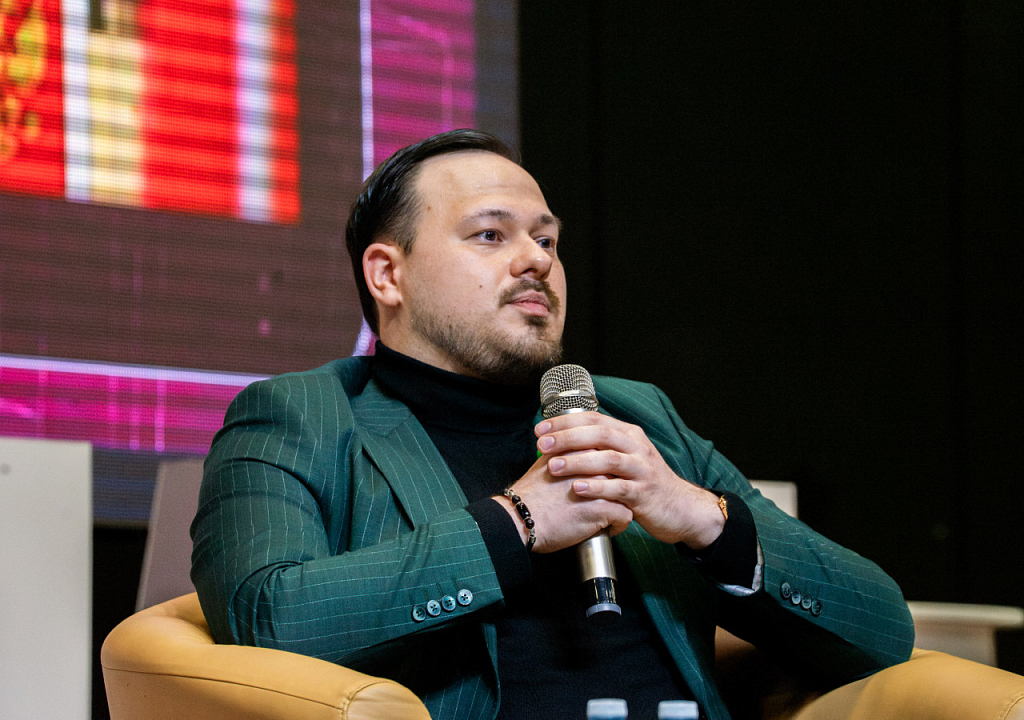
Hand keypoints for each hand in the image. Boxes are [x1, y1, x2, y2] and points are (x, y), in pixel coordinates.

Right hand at [496, 451, 632, 553]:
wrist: (521, 518)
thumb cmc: (531, 495)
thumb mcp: (546, 461)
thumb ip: (565, 452)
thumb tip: (573, 453)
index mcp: (581, 448)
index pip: (609, 454)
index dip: (607, 469)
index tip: (601, 481)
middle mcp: (595, 463)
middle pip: (621, 473)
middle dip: (616, 487)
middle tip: (606, 500)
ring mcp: (601, 485)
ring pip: (626, 494)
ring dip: (619, 505)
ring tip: (608, 516)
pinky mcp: (603, 508)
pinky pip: (625, 516)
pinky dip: (618, 525)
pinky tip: (606, 529)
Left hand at [534, 412, 724, 549]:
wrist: (681, 508)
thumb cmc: (644, 483)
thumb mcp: (626, 458)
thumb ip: (600, 448)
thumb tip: (562, 440)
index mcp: (628, 434)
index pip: (594, 419)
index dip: (565, 422)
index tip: (540, 430)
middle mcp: (637, 447)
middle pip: (600, 434)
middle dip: (568, 438)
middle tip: (542, 445)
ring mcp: (642, 470)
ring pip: (608, 459)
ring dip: (578, 461)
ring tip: (553, 466)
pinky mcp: (645, 494)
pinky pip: (618, 488)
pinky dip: (596, 488)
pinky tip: (577, 489)